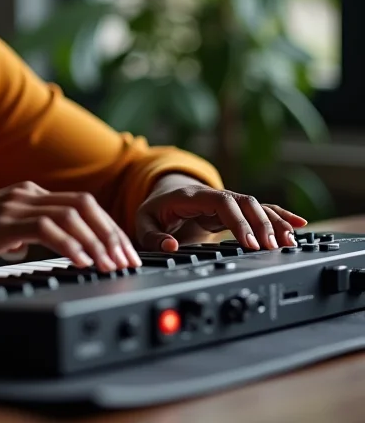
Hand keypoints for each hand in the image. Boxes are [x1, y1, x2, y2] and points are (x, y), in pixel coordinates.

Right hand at [0, 181, 142, 273]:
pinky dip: (70, 245)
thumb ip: (22, 232)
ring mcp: (15, 205)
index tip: (123, 251)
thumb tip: (39, 246)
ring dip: (97, 241)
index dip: (107, 227)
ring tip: (110, 264)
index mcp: (28, 194)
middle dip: (111, 233)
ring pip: (72, 215)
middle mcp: (27, 194)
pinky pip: (47, 229)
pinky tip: (82, 262)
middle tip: (127, 259)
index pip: (81, 204)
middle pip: (85, 205)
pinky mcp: (4, 222)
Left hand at [135, 176, 307, 251]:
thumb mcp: (144, 222)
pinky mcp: (234, 210)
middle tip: (272, 248)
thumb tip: (171, 246)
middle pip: (243, 202)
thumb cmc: (155, 210)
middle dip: (260, 224)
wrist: (163, 194)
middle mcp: (212, 195)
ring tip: (289, 243)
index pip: (221, 202)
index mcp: (191, 197)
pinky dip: (279, 215)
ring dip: (273, 222)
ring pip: (255, 205)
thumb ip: (153, 236)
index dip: (238, 220)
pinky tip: (298, 225)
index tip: (249, 243)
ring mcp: (225, 201)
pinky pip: (260, 209)